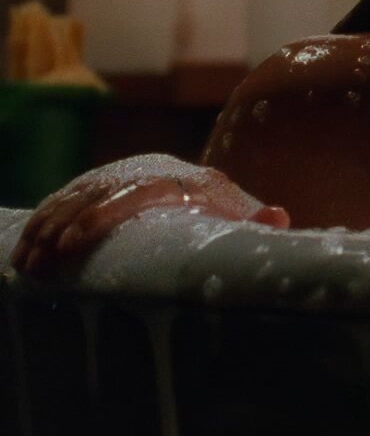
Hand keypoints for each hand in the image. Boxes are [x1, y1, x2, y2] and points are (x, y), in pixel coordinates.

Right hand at [8, 155, 289, 278]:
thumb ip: (258, 220)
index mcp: (178, 181)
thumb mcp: (242, 215)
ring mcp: (116, 175)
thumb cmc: (227, 211)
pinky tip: (24, 248)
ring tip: (25, 263)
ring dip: (43, 228)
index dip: (98, 217)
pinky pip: (63, 197)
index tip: (73, 243)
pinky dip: (41, 220)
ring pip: (72, 196)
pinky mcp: (98, 182)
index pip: (131, 194)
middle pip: (93, 195)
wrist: (208, 183)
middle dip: (61, 227)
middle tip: (39, 263)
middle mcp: (141, 172)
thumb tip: (279, 215)